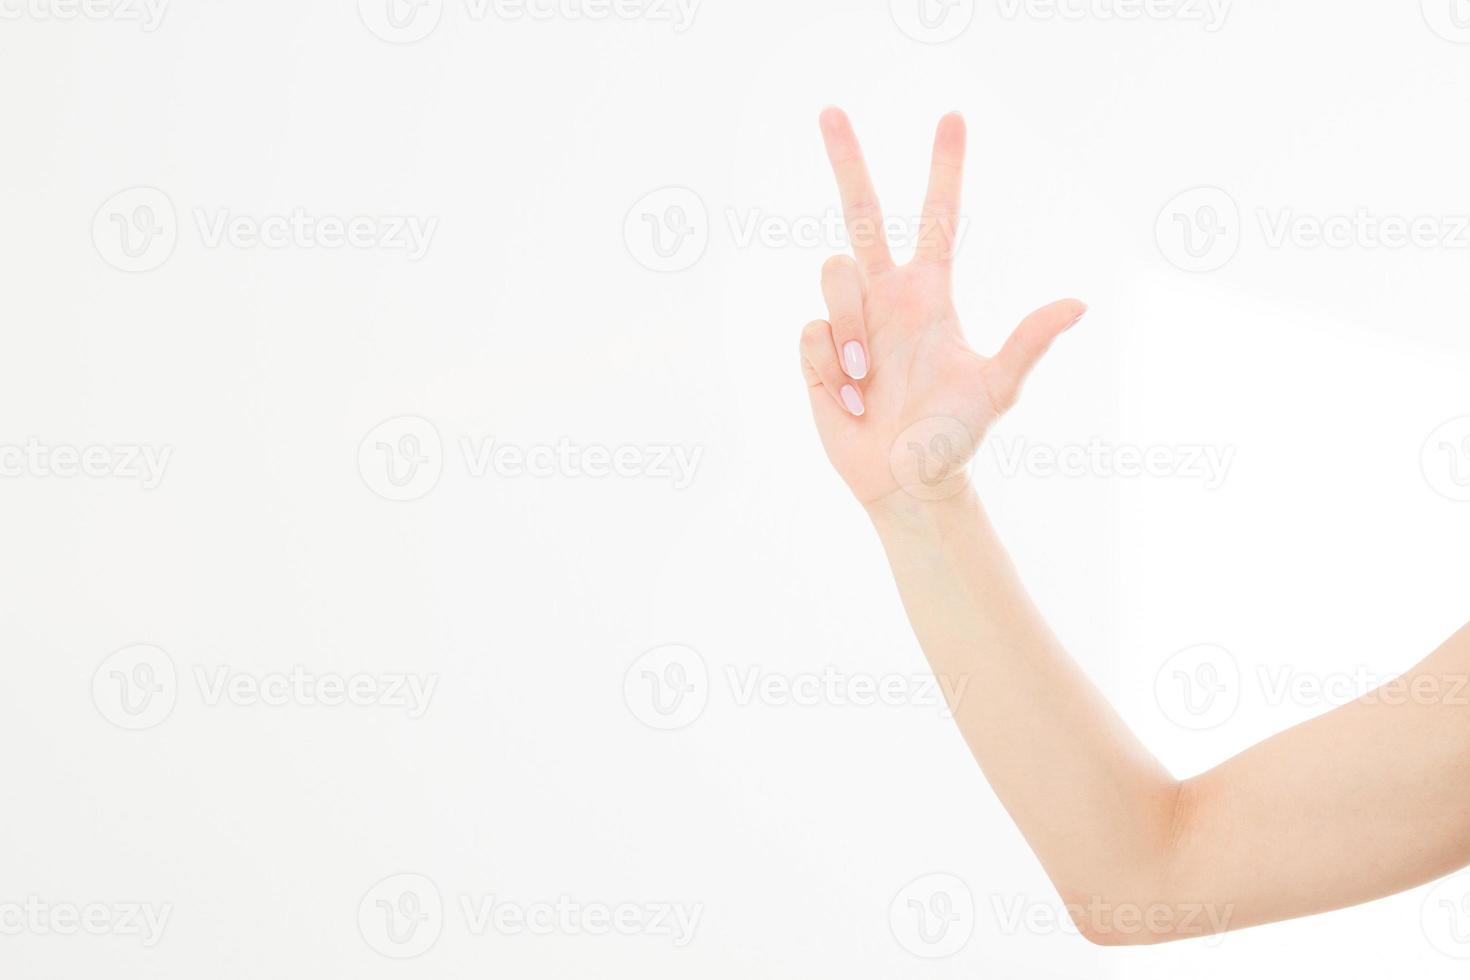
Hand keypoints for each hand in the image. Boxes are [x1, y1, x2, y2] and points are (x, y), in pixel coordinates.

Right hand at [800, 108, 1085, 510]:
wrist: (905, 483)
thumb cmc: (954, 438)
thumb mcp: (996, 389)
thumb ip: (1027, 342)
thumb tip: (1077, 304)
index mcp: (929, 295)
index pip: (935, 218)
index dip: (943, 169)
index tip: (952, 118)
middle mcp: (885, 298)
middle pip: (858, 213)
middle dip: (846, 161)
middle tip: (830, 110)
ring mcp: (848, 322)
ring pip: (833, 278)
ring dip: (851, 330)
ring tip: (868, 380)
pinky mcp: (817, 351)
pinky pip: (812, 332)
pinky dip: (832, 367)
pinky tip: (851, 400)